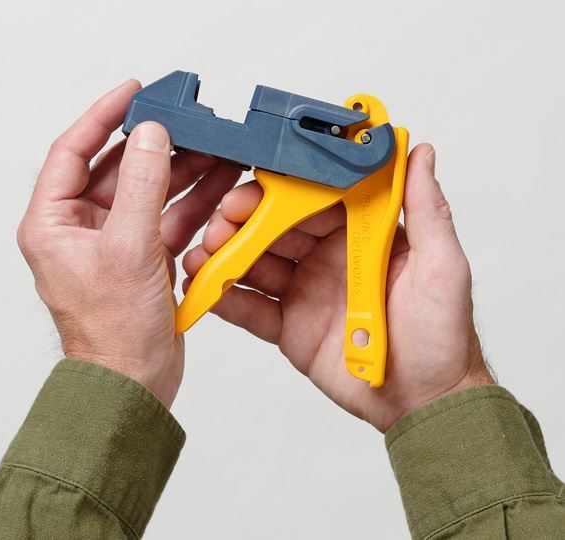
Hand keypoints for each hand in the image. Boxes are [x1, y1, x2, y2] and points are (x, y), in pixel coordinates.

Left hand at [18, 80, 240, 407]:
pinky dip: (192, 205)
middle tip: (190, 122)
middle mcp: (80, 229)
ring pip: (150, 193)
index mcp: (54, 223)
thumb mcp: (128, 249)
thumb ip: (143, 186)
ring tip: (216, 151)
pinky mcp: (143, 259)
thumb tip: (152, 136)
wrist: (134, 383)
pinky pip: (168, 219)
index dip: (103, 116)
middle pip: (120, 170)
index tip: (134, 91)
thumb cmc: (113, 333)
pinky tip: (219, 187)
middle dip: (158, 147)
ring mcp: (115, 244)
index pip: (73, 151)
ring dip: (182, 174)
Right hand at [183, 144, 493, 431]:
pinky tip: (203, 291)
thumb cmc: (442, 335)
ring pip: (256, 264)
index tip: (254, 189)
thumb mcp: (442, 266)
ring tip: (200, 256)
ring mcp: (305, 291)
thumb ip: (426, 210)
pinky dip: (225, 299)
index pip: (312, 201)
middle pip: (275, 228)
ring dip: (225, 257)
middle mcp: (327, 257)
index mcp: (359, 236)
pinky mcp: (289, 325)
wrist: (423, 403)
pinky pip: (252, 308)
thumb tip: (419, 151)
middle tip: (218, 224)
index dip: (281, 193)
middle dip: (242, 222)